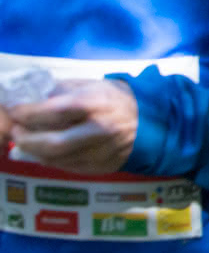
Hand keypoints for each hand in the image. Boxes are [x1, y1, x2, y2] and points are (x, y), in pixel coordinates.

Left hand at [7, 79, 138, 175]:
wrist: (149, 122)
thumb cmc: (115, 99)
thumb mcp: (91, 85)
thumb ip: (62, 91)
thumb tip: (32, 97)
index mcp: (96, 104)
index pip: (54, 111)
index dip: (28, 112)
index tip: (13, 110)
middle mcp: (98, 130)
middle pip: (52, 143)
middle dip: (26, 139)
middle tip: (15, 132)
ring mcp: (100, 152)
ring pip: (56, 159)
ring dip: (33, 152)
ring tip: (24, 142)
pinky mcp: (100, 167)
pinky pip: (66, 167)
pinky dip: (49, 160)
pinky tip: (42, 152)